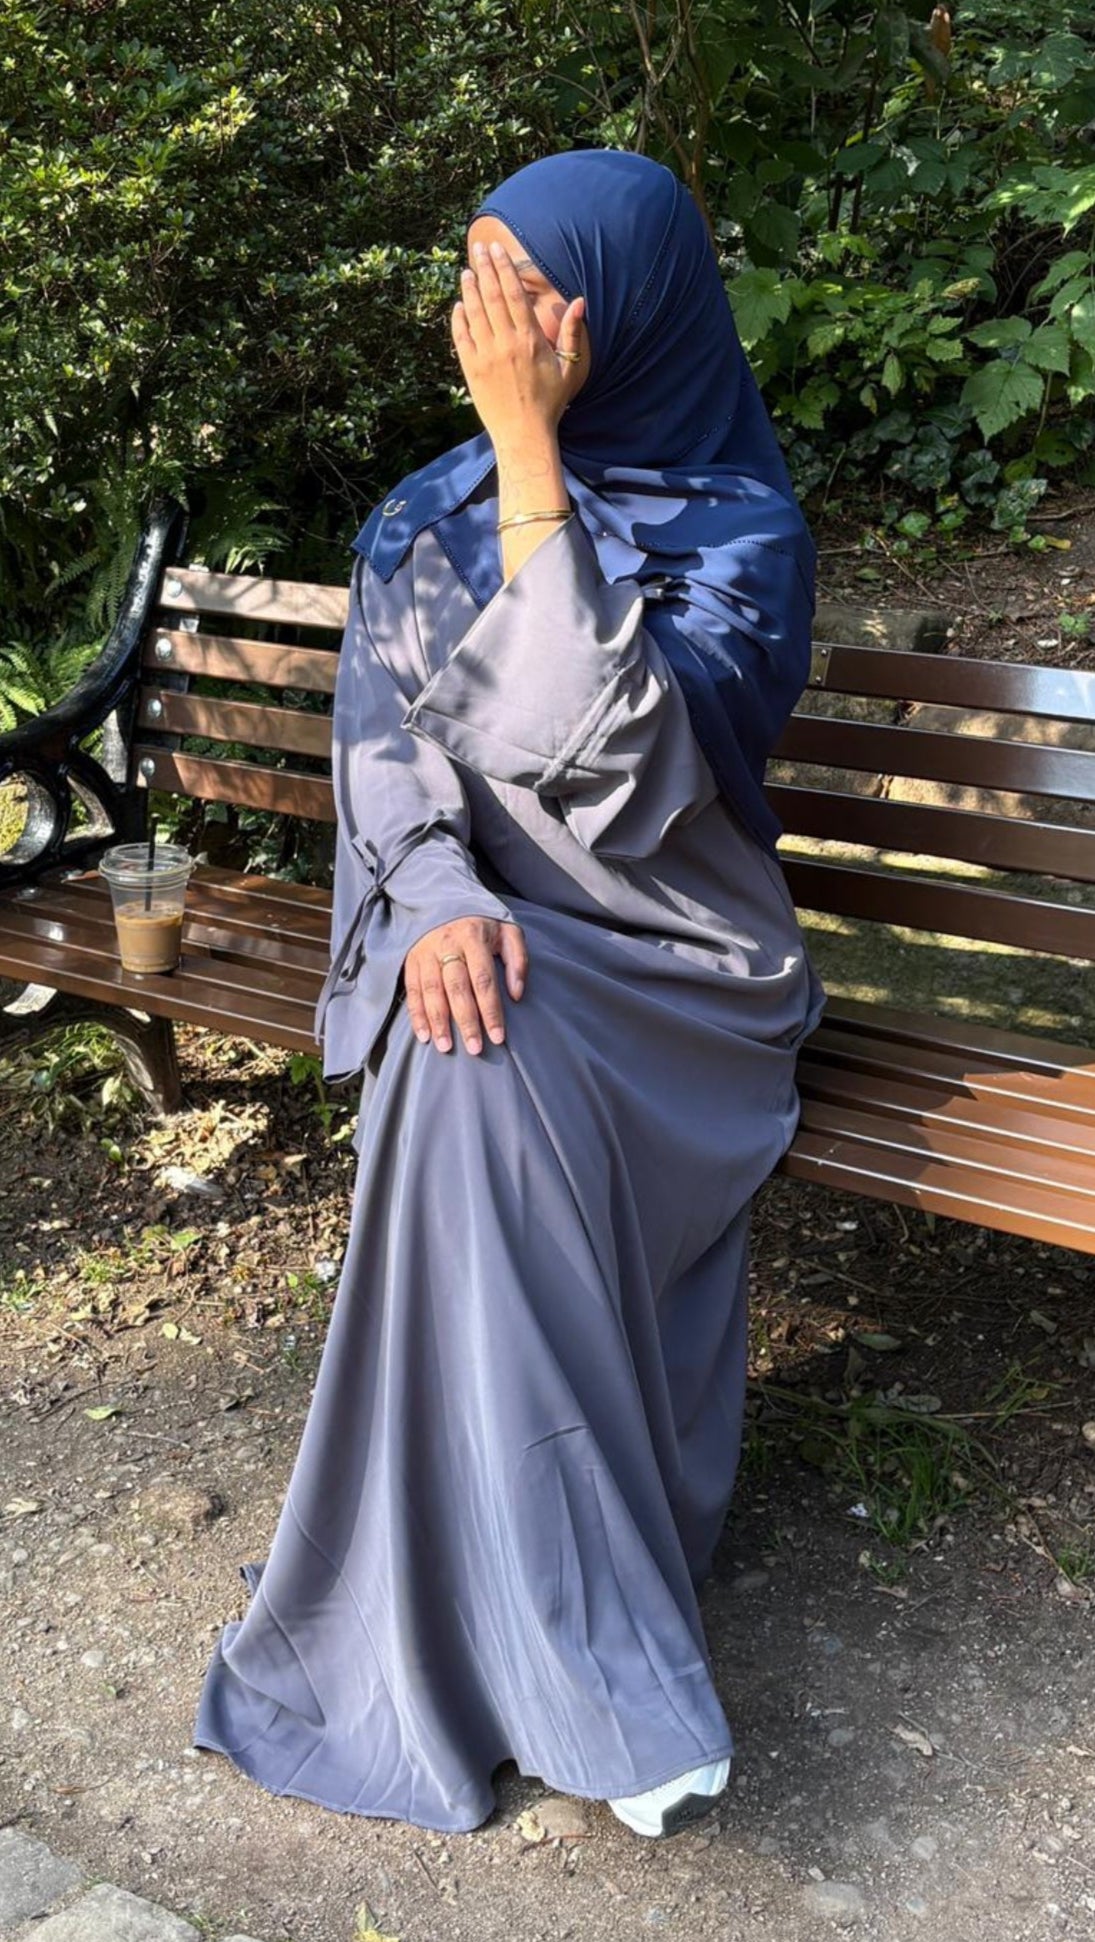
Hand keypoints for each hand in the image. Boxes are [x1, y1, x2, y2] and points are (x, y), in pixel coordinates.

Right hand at [403, 916, 527, 1054]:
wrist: (444, 900)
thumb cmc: (483, 926)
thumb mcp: (508, 932)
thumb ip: (518, 960)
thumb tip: (517, 994)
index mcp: (474, 937)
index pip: (484, 980)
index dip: (491, 1010)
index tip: (498, 1037)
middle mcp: (448, 944)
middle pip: (457, 988)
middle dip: (466, 1021)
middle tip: (474, 1048)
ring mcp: (426, 952)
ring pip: (431, 991)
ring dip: (438, 1021)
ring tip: (445, 1047)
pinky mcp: (411, 959)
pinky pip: (412, 990)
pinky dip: (416, 1014)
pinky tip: (424, 1035)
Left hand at [452, 240, 585, 448]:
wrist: (524, 435)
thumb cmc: (550, 403)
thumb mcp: (569, 368)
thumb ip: (571, 333)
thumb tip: (579, 302)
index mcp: (530, 339)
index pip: (513, 294)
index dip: (504, 268)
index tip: (496, 249)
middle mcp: (505, 343)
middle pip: (491, 296)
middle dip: (484, 268)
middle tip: (478, 248)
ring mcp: (486, 356)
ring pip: (474, 313)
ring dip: (469, 289)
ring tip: (467, 270)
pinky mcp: (471, 370)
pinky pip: (461, 337)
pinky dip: (459, 318)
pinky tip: (459, 305)